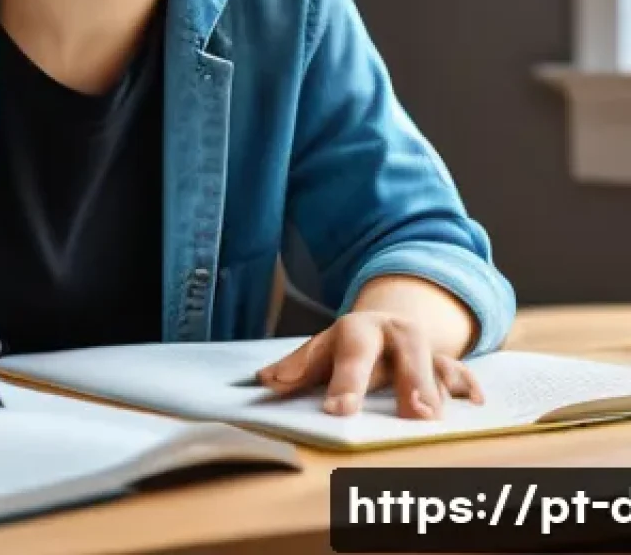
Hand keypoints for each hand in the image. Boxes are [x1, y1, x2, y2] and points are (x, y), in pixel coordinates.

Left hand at [255, 311, 483, 418]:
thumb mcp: (322, 352)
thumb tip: (266, 381)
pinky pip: (461, 370)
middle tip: (415, 412)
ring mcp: (422, 346)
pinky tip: (476, 402)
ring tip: (439, 416)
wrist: (383, 325)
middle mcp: (393, 333)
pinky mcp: (445, 361)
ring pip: (435, 363)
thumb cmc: (347, 348)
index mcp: (356, 331)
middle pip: (405, 353)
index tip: (339, 411)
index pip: (350, 356)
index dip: (346, 384)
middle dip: (411, 381)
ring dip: (438, 388)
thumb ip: (297, 368)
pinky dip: (468, 384)